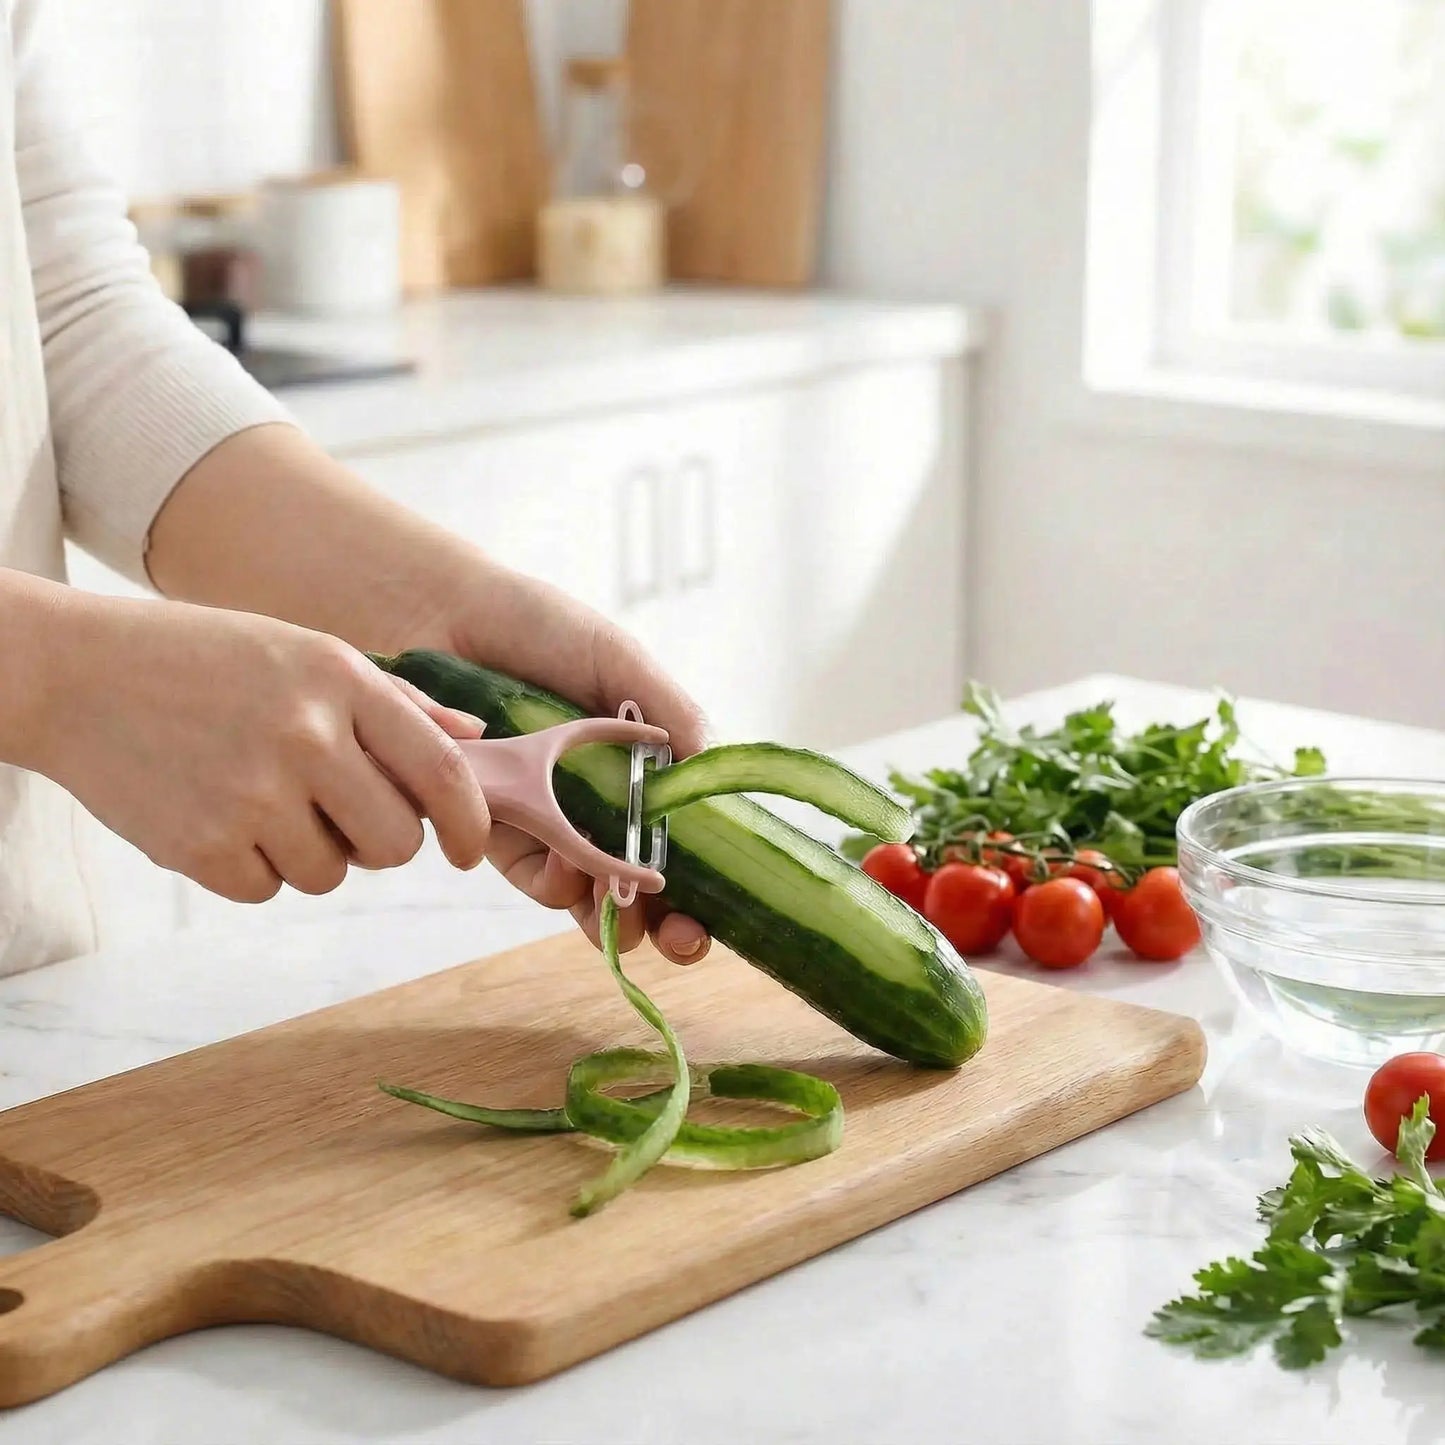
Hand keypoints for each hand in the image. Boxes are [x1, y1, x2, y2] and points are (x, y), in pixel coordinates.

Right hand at [29, 595, 491, 902]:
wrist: (78, 675)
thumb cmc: (208, 661)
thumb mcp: (307, 653)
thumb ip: (397, 701)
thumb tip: (476, 741)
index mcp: (340, 680)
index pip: (443, 772)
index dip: (470, 824)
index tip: (467, 849)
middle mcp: (305, 736)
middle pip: (393, 842)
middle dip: (379, 842)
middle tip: (340, 814)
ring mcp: (251, 795)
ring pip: (330, 874)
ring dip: (311, 853)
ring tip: (262, 797)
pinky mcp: (201, 846)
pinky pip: (266, 889)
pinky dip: (253, 867)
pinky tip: (219, 813)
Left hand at [428, 564, 712, 965]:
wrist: (441, 615)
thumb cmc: (533, 626)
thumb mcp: (616, 660)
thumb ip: (670, 711)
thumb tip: (712, 766)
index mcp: (639, 764)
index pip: (684, 835)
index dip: (706, 881)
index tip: (715, 909)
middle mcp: (600, 800)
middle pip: (644, 881)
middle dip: (666, 924)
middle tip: (680, 937)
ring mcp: (551, 820)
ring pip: (590, 894)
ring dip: (613, 914)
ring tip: (623, 906)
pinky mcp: (498, 829)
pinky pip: (536, 878)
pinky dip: (560, 884)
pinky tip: (571, 868)